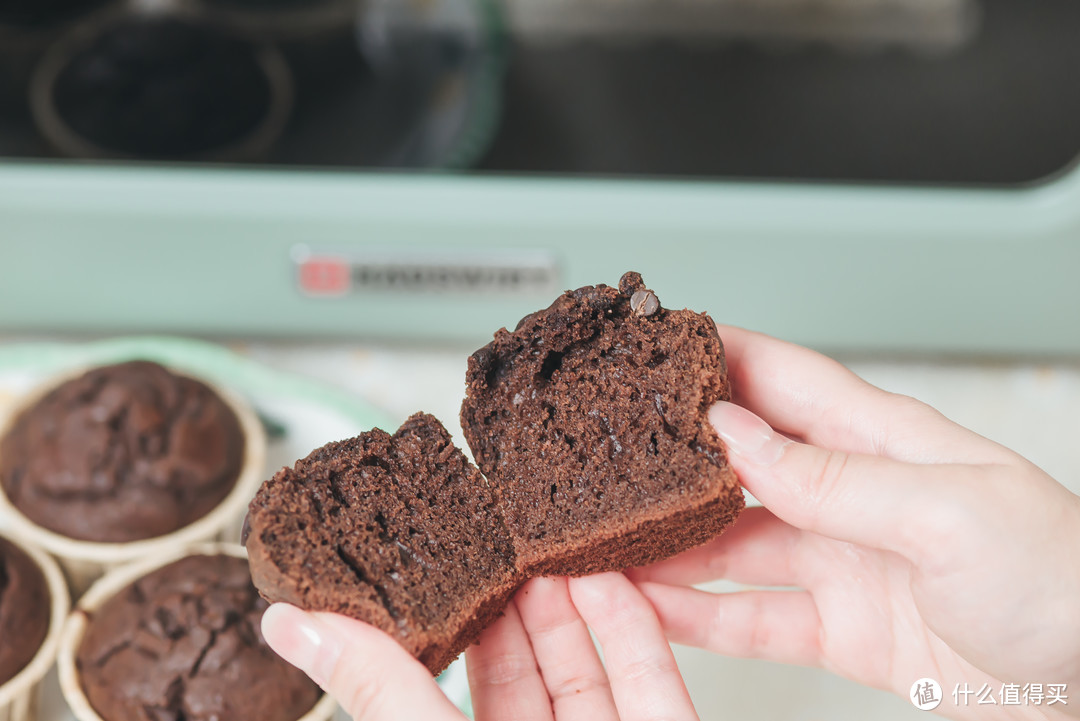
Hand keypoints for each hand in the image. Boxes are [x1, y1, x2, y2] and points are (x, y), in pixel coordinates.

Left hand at [261, 573, 699, 719]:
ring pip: (586, 669)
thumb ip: (378, 690)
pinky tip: (608, 577)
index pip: (443, 696)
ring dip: (569, 600)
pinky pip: (648, 681)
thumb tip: (288, 624)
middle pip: (520, 674)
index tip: (433, 560)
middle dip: (511, 600)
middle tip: (496, 532)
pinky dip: (630, 628)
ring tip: (545, 535)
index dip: (441, 627)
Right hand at [629, 325, 1079, 718]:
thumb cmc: (1065, 581)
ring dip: (669, 543)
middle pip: (738, 464)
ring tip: (607, 540)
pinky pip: (752, 618)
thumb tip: (734, 435)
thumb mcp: (945, 512)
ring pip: (730, 544)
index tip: (647, 347)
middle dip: (671, 458)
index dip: (712, 356)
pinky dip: (698, 615)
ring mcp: (841, 561)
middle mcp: (852, 494)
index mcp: (883, 440)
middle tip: (602, 456)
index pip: (779, 377)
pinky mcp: (840, 628)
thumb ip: (831, 478)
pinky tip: (652, 606)